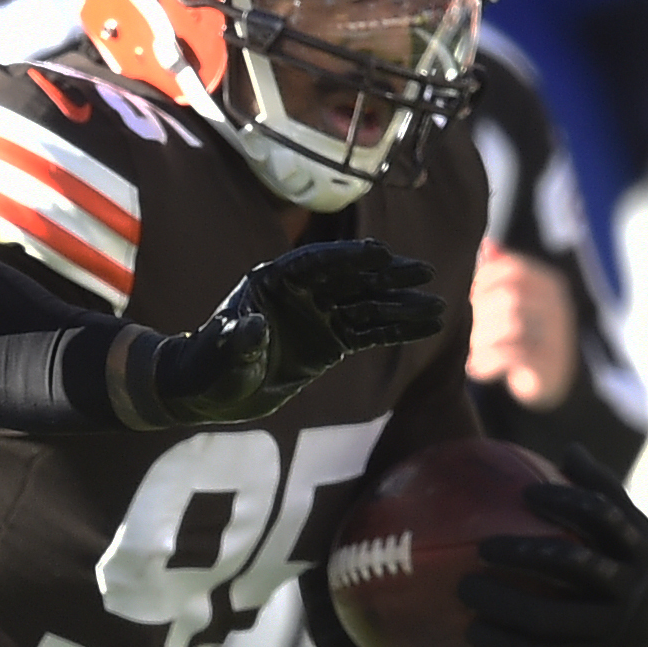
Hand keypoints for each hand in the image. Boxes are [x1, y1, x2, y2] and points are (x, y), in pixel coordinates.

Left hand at [138, 239, 442, 427]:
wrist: (210, 392)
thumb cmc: (208, 368)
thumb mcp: (222, 356)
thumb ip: (239, 341)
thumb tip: (254, 327)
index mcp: (273, 281)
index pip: (318, 263)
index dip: (350, 258)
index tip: (382, 254)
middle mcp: (301, 292)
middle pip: (351, 278)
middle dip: (388, 276)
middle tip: (424, 272)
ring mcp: (319, 315)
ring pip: (367, 305)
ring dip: (402, 307)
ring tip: (439, 308)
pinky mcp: (331, 342)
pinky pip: (370, 332)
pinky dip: (397, 330)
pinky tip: (428, 326)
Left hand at [459, 443, 647, 646]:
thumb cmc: (640, 572)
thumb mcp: (637, 534)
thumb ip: (606, 494)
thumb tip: (569, 449)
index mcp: (641, 549)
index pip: (604, 516)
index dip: (567, 501)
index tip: (527, 494)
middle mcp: (631, 589)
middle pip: (575, 565)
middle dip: (525, 553)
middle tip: (482, 546)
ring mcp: (611, 629)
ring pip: (550, 617)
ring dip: (503, 603)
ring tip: (463, 589)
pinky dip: (505, 644)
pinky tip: (472, 633)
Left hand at [466, 240, 577, 410]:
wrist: (549, 382)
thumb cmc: (523, 335)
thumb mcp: (514, 301)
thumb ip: (500, 273)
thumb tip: (487, 244)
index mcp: (549, 284)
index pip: (512, 268)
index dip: (482, 281)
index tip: (467, 299)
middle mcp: (559, 307)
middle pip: (509, 296)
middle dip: (480, 314)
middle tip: (466, 331)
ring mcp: (558, 337)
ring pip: (511, 324)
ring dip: (481, 339)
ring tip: (471, 351)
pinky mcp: (549, 366)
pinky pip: (513, 356)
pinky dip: (488, 362)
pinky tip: (476, 368)